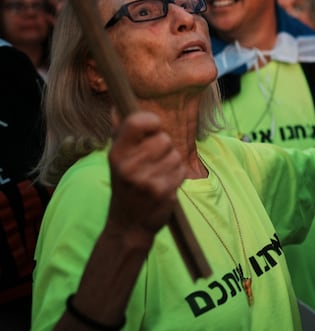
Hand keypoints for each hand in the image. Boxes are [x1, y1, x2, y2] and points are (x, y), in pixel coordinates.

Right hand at [104, 112, 183, 248]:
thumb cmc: (125, 186)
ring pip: (175, 155)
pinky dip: (177, 175)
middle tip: (154, 160)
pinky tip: (164, 184)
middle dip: (164, 147)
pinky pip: (181, 170)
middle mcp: (128, 166)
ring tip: (158, 174)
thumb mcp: (116, 160)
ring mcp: (145, 180)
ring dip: (172, 163)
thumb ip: (119, 133)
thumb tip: (117, 106)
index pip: (136, 122)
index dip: (151, 120)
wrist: (128, 224)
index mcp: (116, 154)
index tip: (154, 127)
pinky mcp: (162, 191)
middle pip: (164, 139)